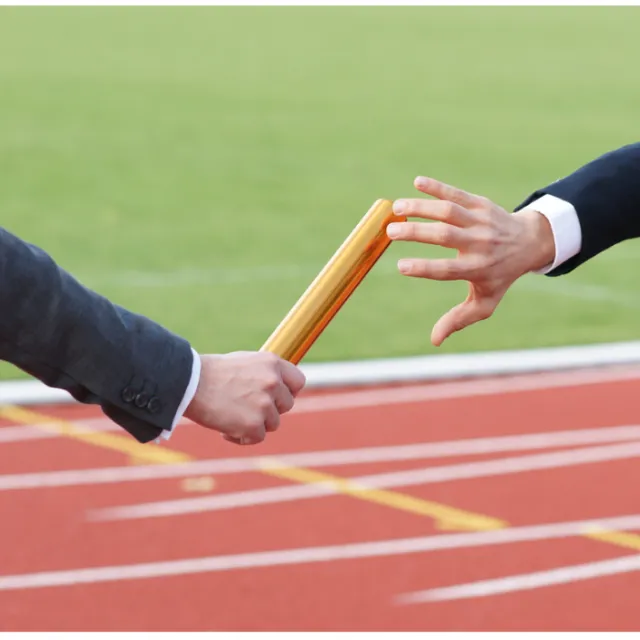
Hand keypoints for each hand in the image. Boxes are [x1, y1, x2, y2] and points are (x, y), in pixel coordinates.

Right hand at [184, 351, 305, 444]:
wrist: (190, 383)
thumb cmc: (212, 373)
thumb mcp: (245, 362)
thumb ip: (265, 373)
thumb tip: (279, 386)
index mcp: (272, 363)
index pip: (298, 381)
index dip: (289, 392)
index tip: (278, 398)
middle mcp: (273, 382)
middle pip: (287, 405)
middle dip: (271, 410)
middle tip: (248, 408)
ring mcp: (265, 404)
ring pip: (272, 423)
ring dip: (256, 424)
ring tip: (232, 416)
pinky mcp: (254, 424)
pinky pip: (257, 438)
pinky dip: (242, 437)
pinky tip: (226, 428)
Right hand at [387, 176, 555, 345]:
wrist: (530, 242)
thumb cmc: (499, 276)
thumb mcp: (484, 302)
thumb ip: (458, 319)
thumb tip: (434, 341)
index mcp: (476, 269)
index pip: (447, 270)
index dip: (424, 268)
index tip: (400, 266)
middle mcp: (479, 244)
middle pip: (445, 236)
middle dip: (416, 233)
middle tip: (390, 231)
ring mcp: (481, 222)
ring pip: (449, 211)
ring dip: (422, 207)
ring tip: (396, 207)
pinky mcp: (481, 204)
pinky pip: (458, 194)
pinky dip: (438, 187)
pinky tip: (417, 182)